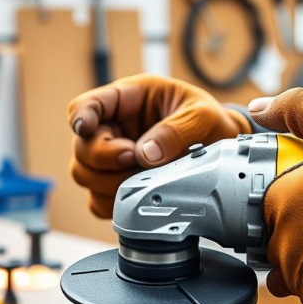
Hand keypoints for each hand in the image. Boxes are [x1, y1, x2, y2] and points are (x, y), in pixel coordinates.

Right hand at [67, 74, 250, 217]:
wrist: (222, 146)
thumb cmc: (207, 121)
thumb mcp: (201, 115)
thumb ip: (175, 130)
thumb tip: (145, 154)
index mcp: (127, 100)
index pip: (86, 105)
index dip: (81, 117)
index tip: (85, 128)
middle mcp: (114, 129)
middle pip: (82, 147)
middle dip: (104, 158)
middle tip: (134, 158)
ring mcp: (113, 160)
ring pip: (84, 175)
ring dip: (109, 182)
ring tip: (144, 177)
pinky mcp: (118, 186)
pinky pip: (98, 201)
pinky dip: (112, 203)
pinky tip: (138, 195)